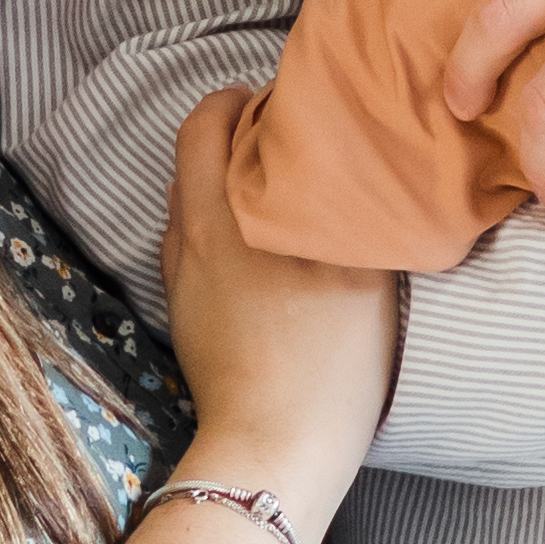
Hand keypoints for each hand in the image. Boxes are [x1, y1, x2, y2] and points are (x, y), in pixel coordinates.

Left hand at [158, 89, 399, 532]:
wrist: (276, 444)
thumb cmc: (328, 360)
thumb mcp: (362, 268)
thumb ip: (350, 201)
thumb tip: (358, 157)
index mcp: (227, 210)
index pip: (213, 119)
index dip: (249, 99)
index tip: (289, 102)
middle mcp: (193, 233)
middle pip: (193, 152)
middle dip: (231, 132)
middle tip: (285, 137)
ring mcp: (182, 276)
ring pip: (190, 199)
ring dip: (224, 180)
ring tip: (279, 191)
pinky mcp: (183, 312)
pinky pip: (191, 244)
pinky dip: (218, 225)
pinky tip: (262, 248)